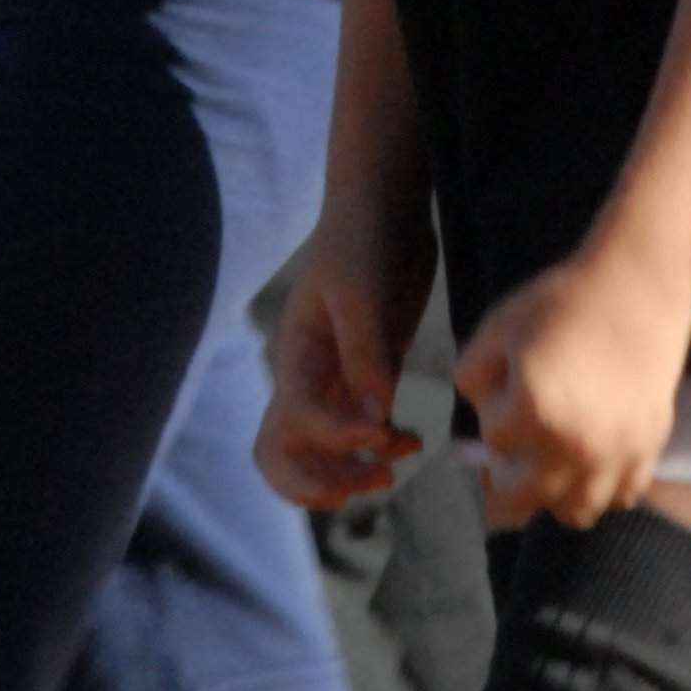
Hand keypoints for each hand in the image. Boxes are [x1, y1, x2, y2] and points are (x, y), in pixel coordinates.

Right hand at [256, 210, 430, 509]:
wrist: (383, 208)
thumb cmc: (366, 239)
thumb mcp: (364, 291)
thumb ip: (367, 353)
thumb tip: (373, 418)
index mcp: (296, 356)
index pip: (298, 421)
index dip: (336, 439)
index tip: (384, 433)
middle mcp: (305, 376)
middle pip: (279, 454)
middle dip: (318, 482)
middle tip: (371, 482)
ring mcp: (331, 379)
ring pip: (312, 452)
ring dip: (345, 475)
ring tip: (391, 471)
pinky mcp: (362, 376)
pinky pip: (353, 432)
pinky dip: (375, 449)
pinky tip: (411, 441)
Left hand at [456, 239, 688, 531]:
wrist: (638, 287)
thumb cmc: (564, 301)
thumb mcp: (498, 328)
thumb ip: (473, 378)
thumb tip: (482, 415)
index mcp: (534, 412)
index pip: (494, 444)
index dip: (493, 420)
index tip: (505, 398)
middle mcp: (575, 445)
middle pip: (525, 499)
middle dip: (506, 484)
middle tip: (506, 467)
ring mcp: (617, 453)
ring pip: (577, 512)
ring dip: (556, 498)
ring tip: (551, 470)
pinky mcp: (649, 448)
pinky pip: (623, 497)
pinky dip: (604, 490)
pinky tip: (593, 464)